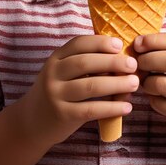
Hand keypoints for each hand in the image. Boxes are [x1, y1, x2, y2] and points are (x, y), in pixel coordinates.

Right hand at [20, 35, 138, 146]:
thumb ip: (86, 64)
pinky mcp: (62, 115)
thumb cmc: (58, 91)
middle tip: (133, 65)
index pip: (78, 43)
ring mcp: (56, 94)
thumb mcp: (63, 73)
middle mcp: (53, 74)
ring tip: (134, 84)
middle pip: (85, 63)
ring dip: (116, 84)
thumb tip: (123, 58)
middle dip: (112, 62)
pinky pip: (91, 110)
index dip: (100, 42)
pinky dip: (111, 108)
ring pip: (90, 86)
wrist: (31, 122)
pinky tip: (126, 107)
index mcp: (56, 58)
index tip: (119, 45)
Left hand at [134, 33, 165, 142]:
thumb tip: (140, 42)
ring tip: (147, 81)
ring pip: (161, 82)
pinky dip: (152, 97)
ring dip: (147, 80)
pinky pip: (158, 101)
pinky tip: (156, 96)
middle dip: (148, 58)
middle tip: (138, 62)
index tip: (139, 42)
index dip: (156, 39)